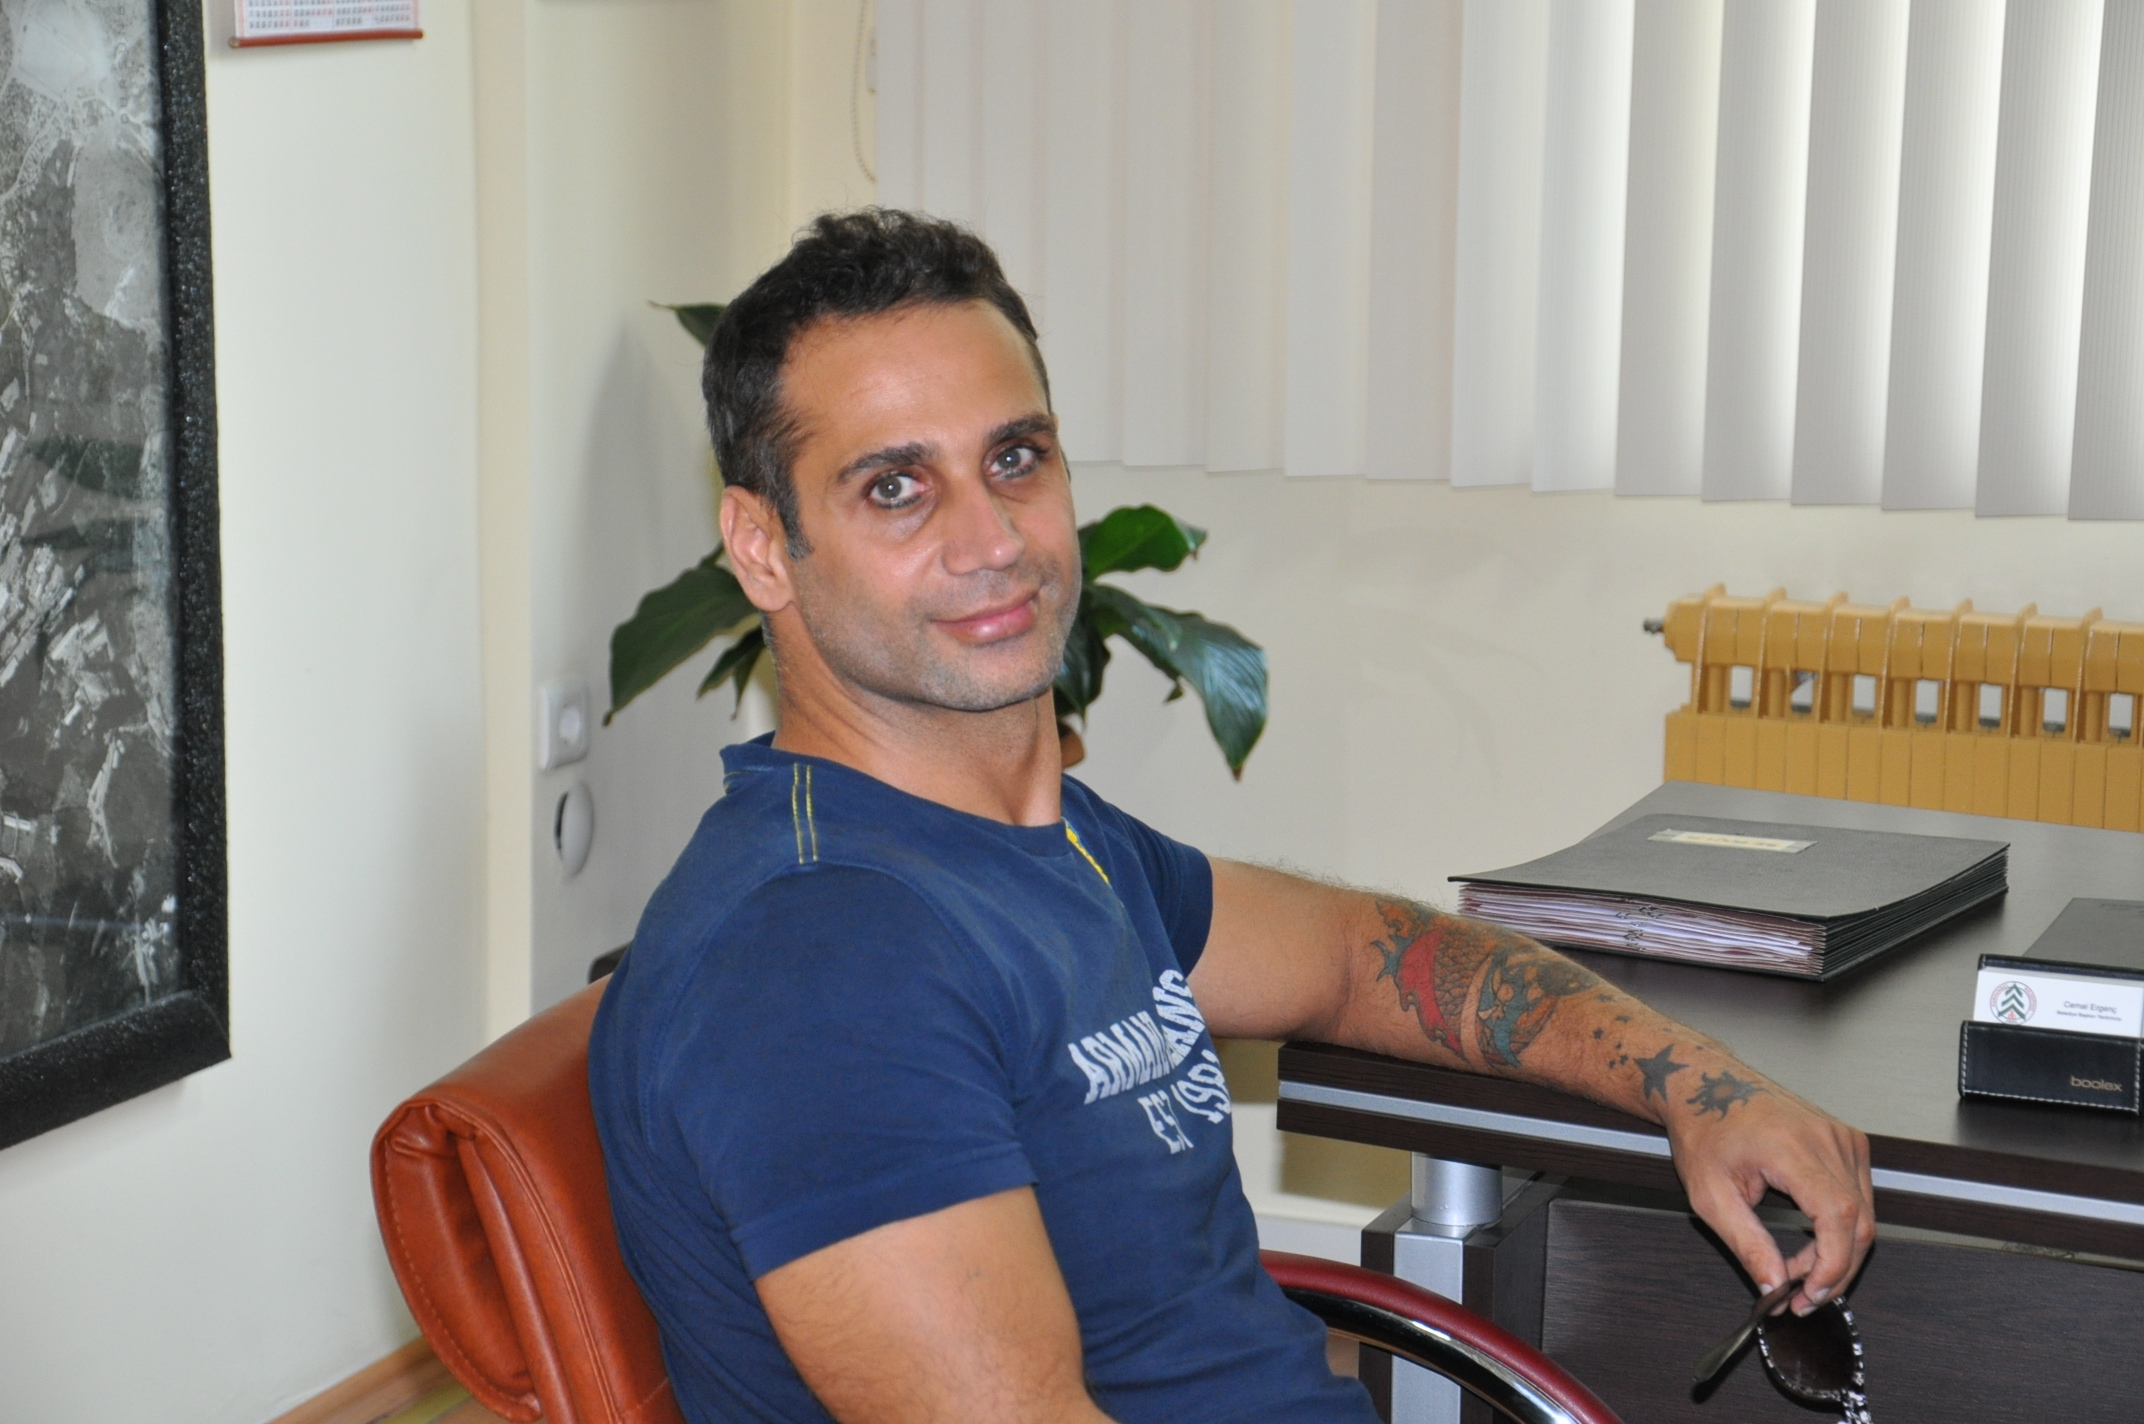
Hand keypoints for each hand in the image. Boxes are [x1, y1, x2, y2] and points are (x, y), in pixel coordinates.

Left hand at [1664, 1080, 1874, 1316]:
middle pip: (1859, 1222)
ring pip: (1865, 1215)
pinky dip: (1842, 1229)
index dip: (1832, 1266)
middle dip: (1834, 1271)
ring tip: (1799, 1270)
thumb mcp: (1709, 1195)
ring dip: (1838, 1254)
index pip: (1839, 1217)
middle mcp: (1826, 1139)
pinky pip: (1860, 1197)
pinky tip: (1813, 1242)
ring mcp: (1841, 1137)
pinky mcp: (1847, 1141)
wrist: (1706, 1085)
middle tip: (1799, 1297)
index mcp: (1792, 1148)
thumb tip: (1774, 1285)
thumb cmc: (1704, 1128)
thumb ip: (1746, 1244)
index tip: (1808, 1294)